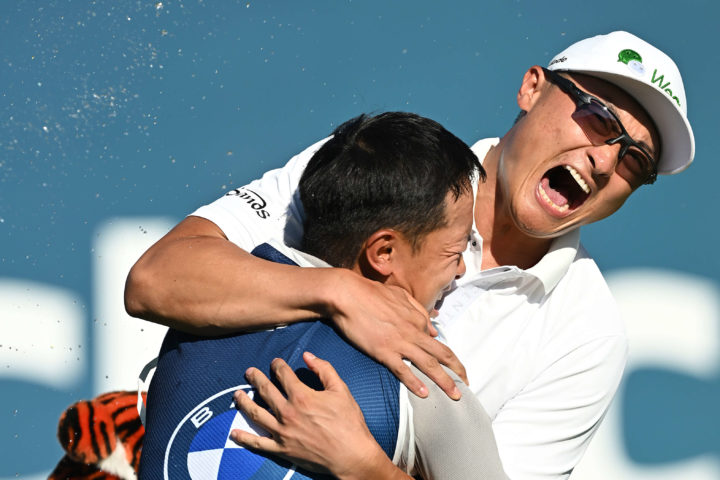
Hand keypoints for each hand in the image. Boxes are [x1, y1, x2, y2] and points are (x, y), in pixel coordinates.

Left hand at [231, 352, 407, 479]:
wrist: (351, 455)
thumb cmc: (349, 422)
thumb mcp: (341, 390)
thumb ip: (324, 369)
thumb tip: (307, 355)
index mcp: (301, 396)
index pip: (283, 375)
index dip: (278, 365)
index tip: (275, 362)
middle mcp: (287, 412)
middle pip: (265, 391)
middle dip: (256, 378)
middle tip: (249, 372)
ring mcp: (282, 432)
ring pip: (256, 414)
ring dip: (244, 402)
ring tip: (237, 394)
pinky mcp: (281, 449)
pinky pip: (258, 443)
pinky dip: (244, 438)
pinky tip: (234, 433)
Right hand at [328, 270, 466, 398]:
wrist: (347, 294)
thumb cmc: (370, 292)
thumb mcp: (400, 295)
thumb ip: (419, 310)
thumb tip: (433, 327)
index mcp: (417, 318)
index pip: (437, 340)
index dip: (447, 356)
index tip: (453, 369)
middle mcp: (413, 331)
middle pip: (442, 354)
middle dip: (457, 371)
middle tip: (467, 385)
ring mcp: (399, 342)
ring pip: (429, 364)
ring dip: (444, 381)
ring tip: (455, 395)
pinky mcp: (383, 351)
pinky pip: (403, 370)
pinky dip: (415, 383)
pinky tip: (424, 393)